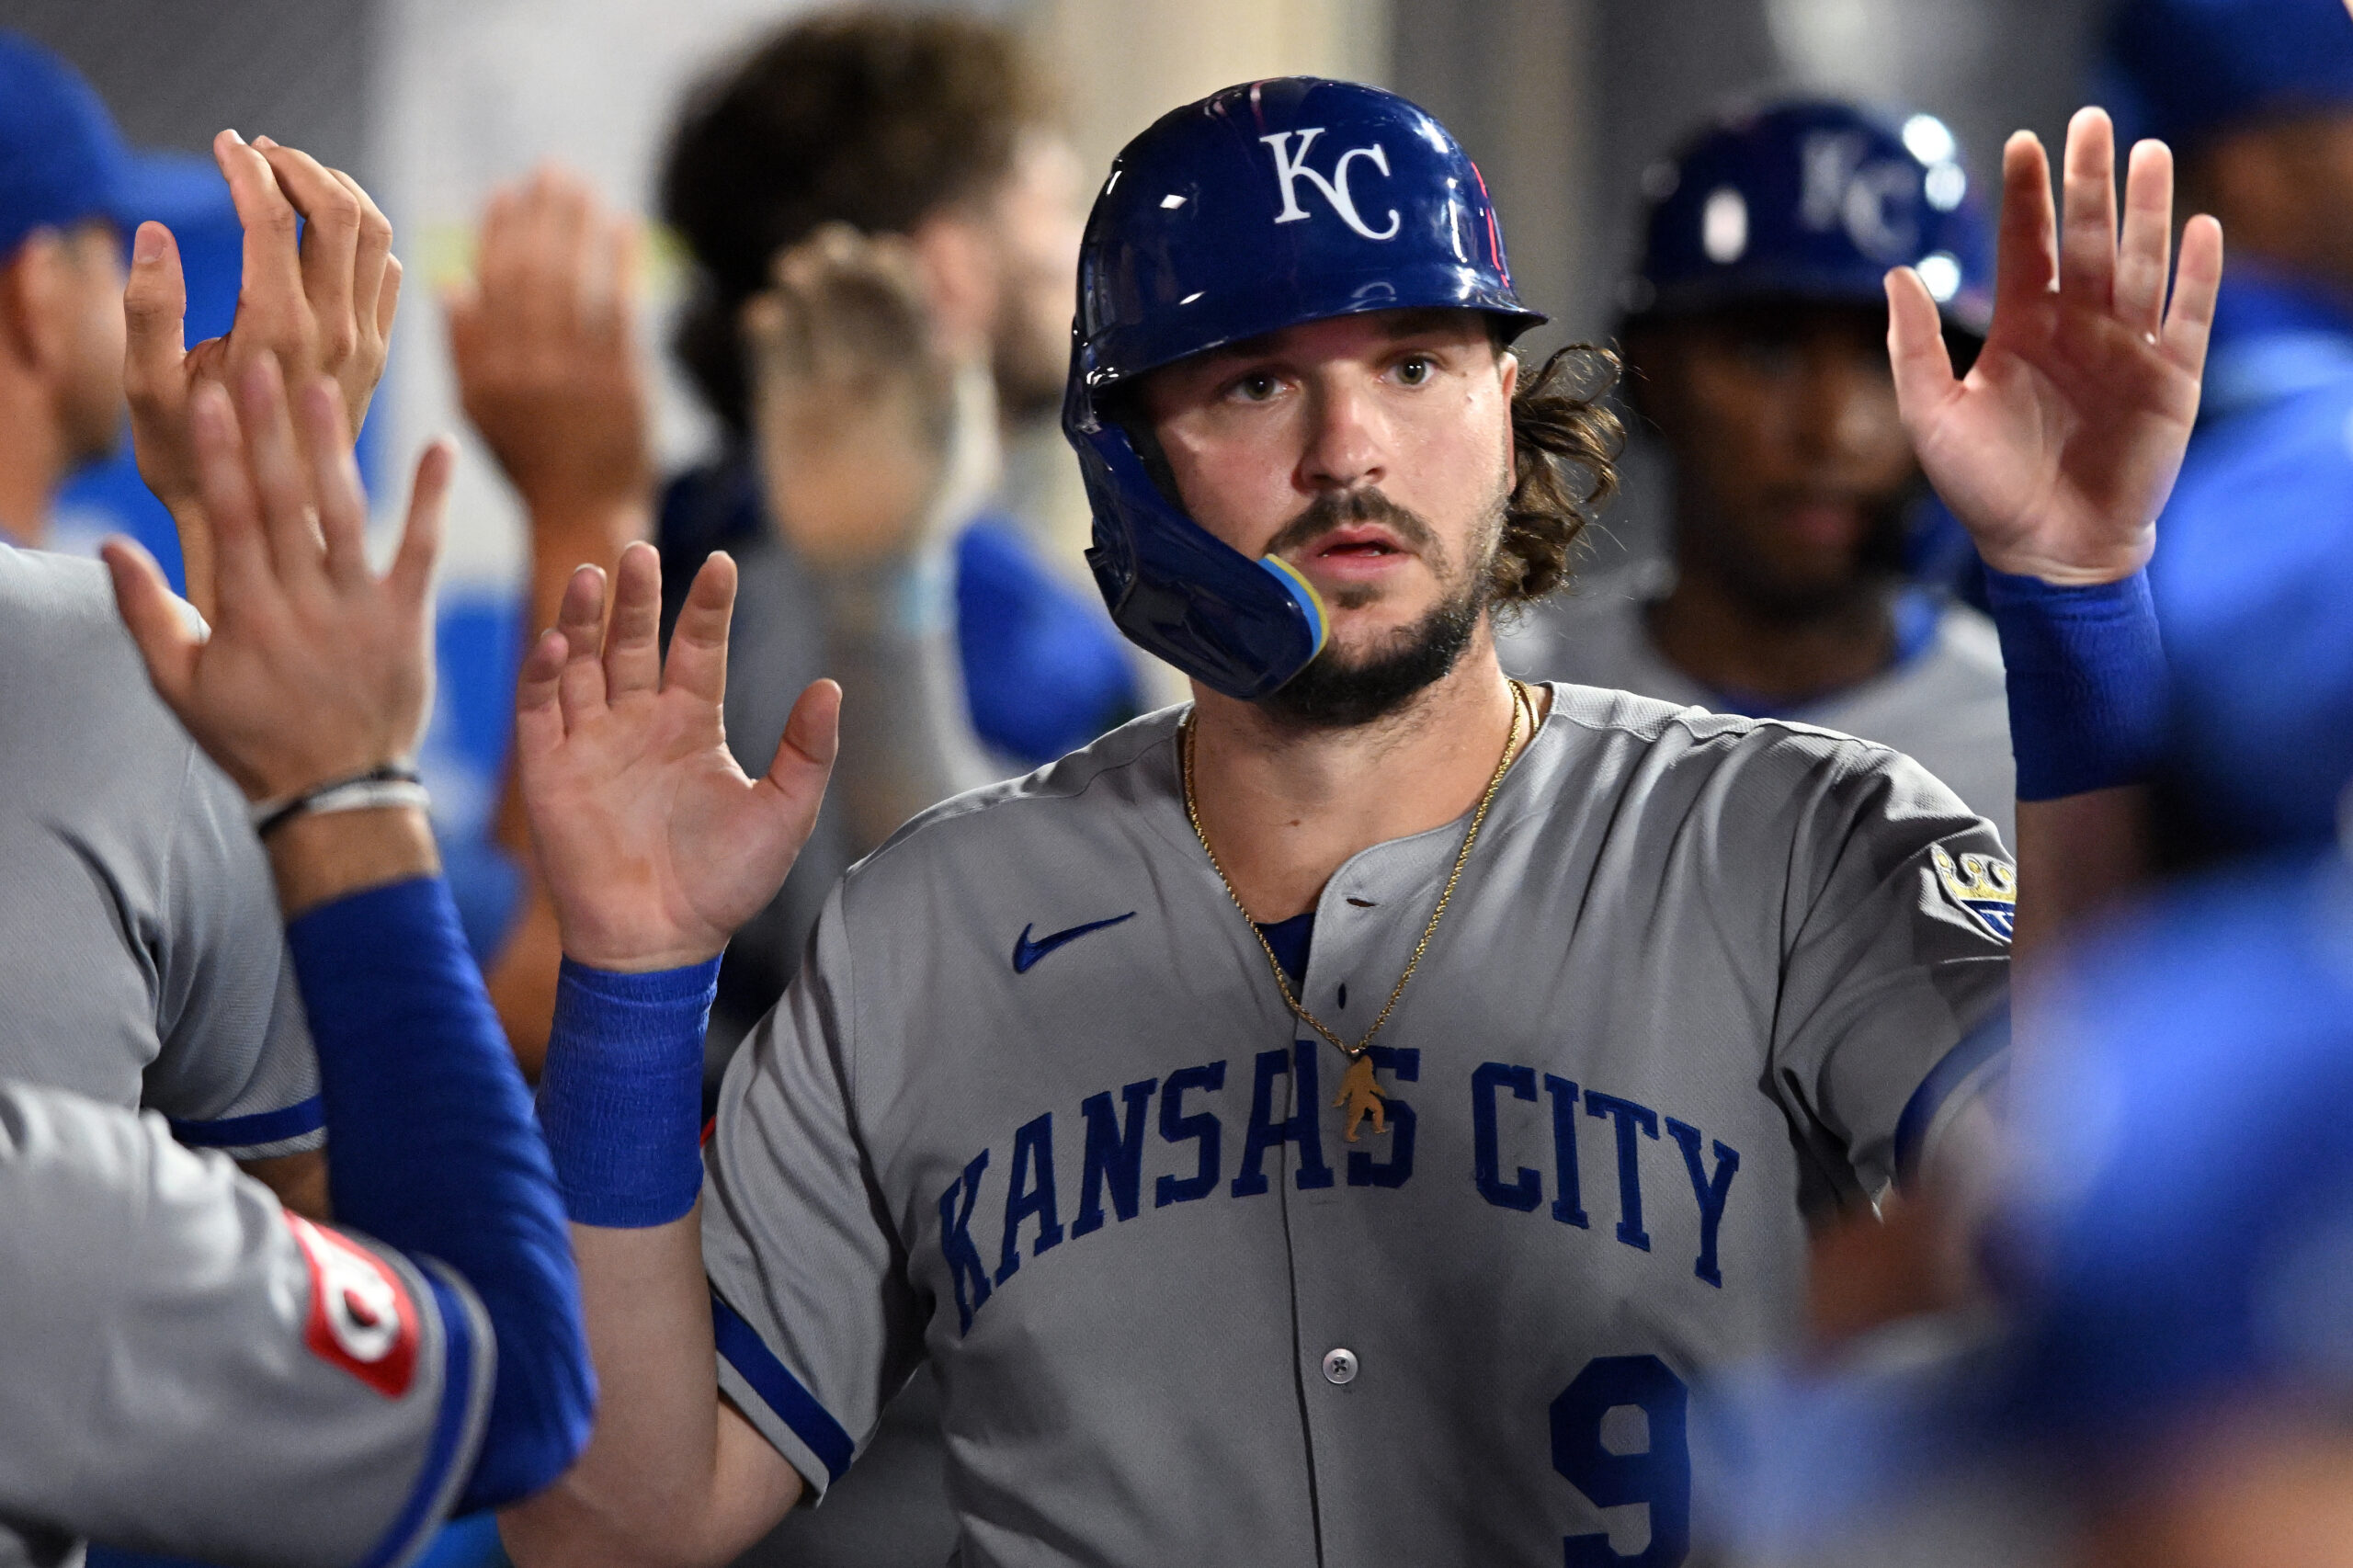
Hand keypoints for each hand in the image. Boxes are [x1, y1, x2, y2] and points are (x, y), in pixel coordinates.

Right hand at [103, 355, 449, 803]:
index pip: (230, 519)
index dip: (220, 455)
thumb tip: (109, 543)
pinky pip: (422, 551)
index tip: (211, 397)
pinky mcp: (408, 619)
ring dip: (335, 450)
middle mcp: (305, 605)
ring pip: (346, 518)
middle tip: (261, 362)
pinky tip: (441, 446)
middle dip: (269, 431)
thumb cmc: (251, 738)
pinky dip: (433, 500)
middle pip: (283, 504)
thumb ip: (146, 613)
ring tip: (323, 385)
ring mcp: (361, 610)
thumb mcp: (181, 687)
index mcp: (247, 615)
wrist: (336, 793)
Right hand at [126, 132, 400, 615]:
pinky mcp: (378, 360)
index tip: (222, 143)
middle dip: (298, 164)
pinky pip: (390, 275)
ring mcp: (366, 347)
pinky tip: (325, 234)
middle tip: (258, 154)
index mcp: (275, 330)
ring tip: (290, 178)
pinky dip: (365, 235)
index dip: (244, 165)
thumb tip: (155, 233)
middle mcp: (336, 333)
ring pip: (377, 235)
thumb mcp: (147, 389)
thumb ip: (147, 307)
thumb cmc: (191, 460)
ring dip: (338, 191)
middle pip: (341, 209)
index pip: (272, 214)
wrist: (266, 530)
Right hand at [447, 165, 652, 531]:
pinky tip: (627, 226)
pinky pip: (620, 307)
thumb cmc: (531, 461)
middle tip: (553, 172)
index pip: (490, 284)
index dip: (499, 232)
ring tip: (583, 187)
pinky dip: (622, 261)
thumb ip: (463, 349)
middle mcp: (526, 369)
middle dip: (541, 215)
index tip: (507, 192)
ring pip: (573, 281)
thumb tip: (450, 282)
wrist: (584, 514)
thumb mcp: (479, 410)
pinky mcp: (623, 383)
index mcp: (485, 371)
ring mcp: (576, 376)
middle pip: (532, 272)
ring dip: (578, 225)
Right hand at [513, 543, 839, 971]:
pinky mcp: (548, 771)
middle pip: (631, 642)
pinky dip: (543, 672)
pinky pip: (539, 709)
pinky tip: (558, 640)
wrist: (661, 942)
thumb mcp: (783, 813)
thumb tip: (831, 688)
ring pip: (581, 662)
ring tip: (595, 575)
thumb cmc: (724, 884)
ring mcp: (590, 743)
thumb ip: (806, 751)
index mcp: (691, 726)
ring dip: (584, 619)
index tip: (723, 561)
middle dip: (635, 597)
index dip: (707, 606)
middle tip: (639, 551)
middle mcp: (637, 724)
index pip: (697, 648)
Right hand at [744, 223, 956, 568]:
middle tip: (833, 245)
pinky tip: (765, 315)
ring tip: (796, 267)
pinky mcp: (783, 406)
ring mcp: (826, 381)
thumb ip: (958, 405)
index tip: (888, 255)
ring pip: (813, 321)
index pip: (910, 308)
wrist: (872, 560)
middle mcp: (874, 364)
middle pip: (857, 302)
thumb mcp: (959, 462)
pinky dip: (769, 334)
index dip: (899, 279)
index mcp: (922, 369)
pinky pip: (774, 361)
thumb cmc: (930, 510)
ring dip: (805, 289)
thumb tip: (964, 343)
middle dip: (846, 270)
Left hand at [1887, 108, 2223, 583]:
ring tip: (2147, 155)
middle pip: (2085, 238)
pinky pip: (2188, 318)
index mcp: (2020, 327)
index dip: (2025, 196)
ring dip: (2146, 211)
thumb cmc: (1982, 490)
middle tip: (2091, 121)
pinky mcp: (2170, 381)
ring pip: (2141, 263)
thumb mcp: (1930, 416)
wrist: (2045, 551)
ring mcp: (2125, 349)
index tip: (2022, 144)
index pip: (2025, 246)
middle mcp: (2076, 326)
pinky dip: (2197, 276)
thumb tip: (1895, 273)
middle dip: (2088, 182)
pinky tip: (2199, 229)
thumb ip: (1912, 348)